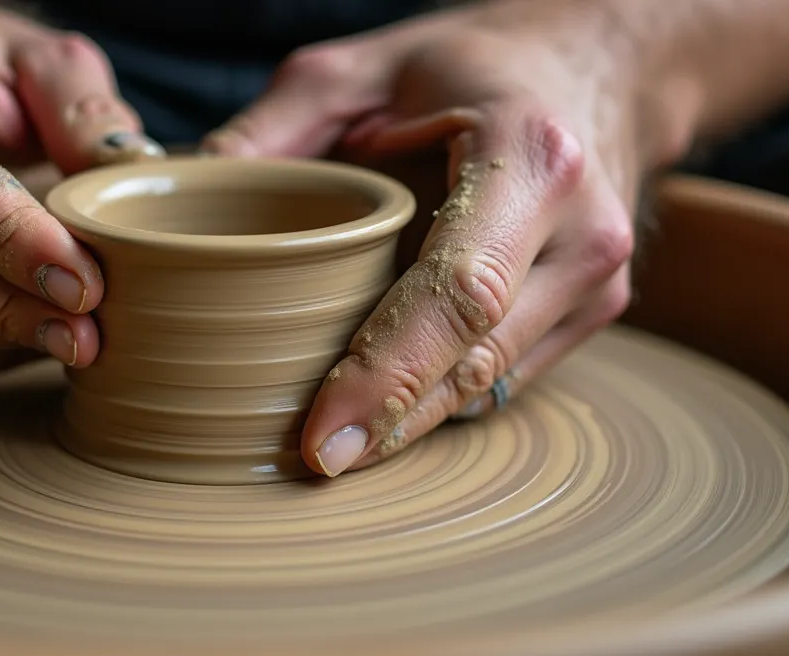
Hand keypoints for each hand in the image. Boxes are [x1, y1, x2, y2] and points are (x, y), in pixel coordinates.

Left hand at [203, 4, 656, 475]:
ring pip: (493, 382)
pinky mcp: (595, 310)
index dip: (389, 373)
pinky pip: (508, 374)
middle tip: (311, 461)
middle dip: (392, 422)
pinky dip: (443, 393)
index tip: (323, 436)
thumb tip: (189, 194)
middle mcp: (582, 232)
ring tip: (339, 438)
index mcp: (532, 158)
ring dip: (414, 419)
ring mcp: (599, 282)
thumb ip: (274, 128)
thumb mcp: (362, 66)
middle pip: (476, 359)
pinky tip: (390, 399)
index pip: (459, 293)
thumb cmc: (474, 62)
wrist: (596, 63)